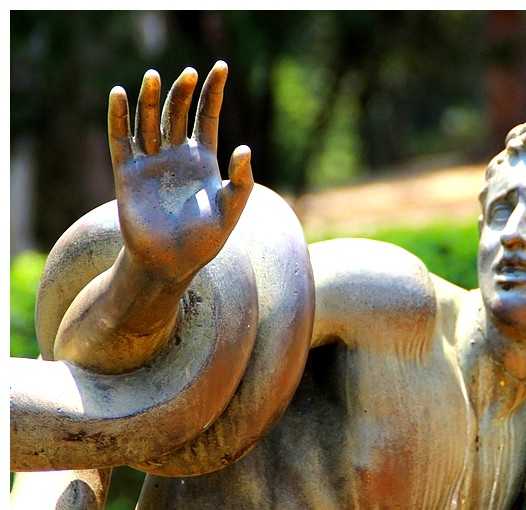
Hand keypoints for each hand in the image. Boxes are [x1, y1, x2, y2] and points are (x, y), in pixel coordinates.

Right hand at [108, 61, 252, 283]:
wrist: (171, 264)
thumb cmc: (206, 240)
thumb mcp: (231, 210)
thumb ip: (241, 181)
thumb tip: (245, 147)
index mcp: (203, 160)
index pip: (207, 116)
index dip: (214, 91)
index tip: (221, 67)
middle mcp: (176, 155)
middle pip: (178, 112)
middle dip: (183, 91)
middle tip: (188, 73)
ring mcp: (151, 163)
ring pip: (150, 121)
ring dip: (152, 98)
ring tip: (155, 76)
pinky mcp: (128, 174)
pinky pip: (121, 140)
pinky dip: (118, 117)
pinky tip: (118, 94)